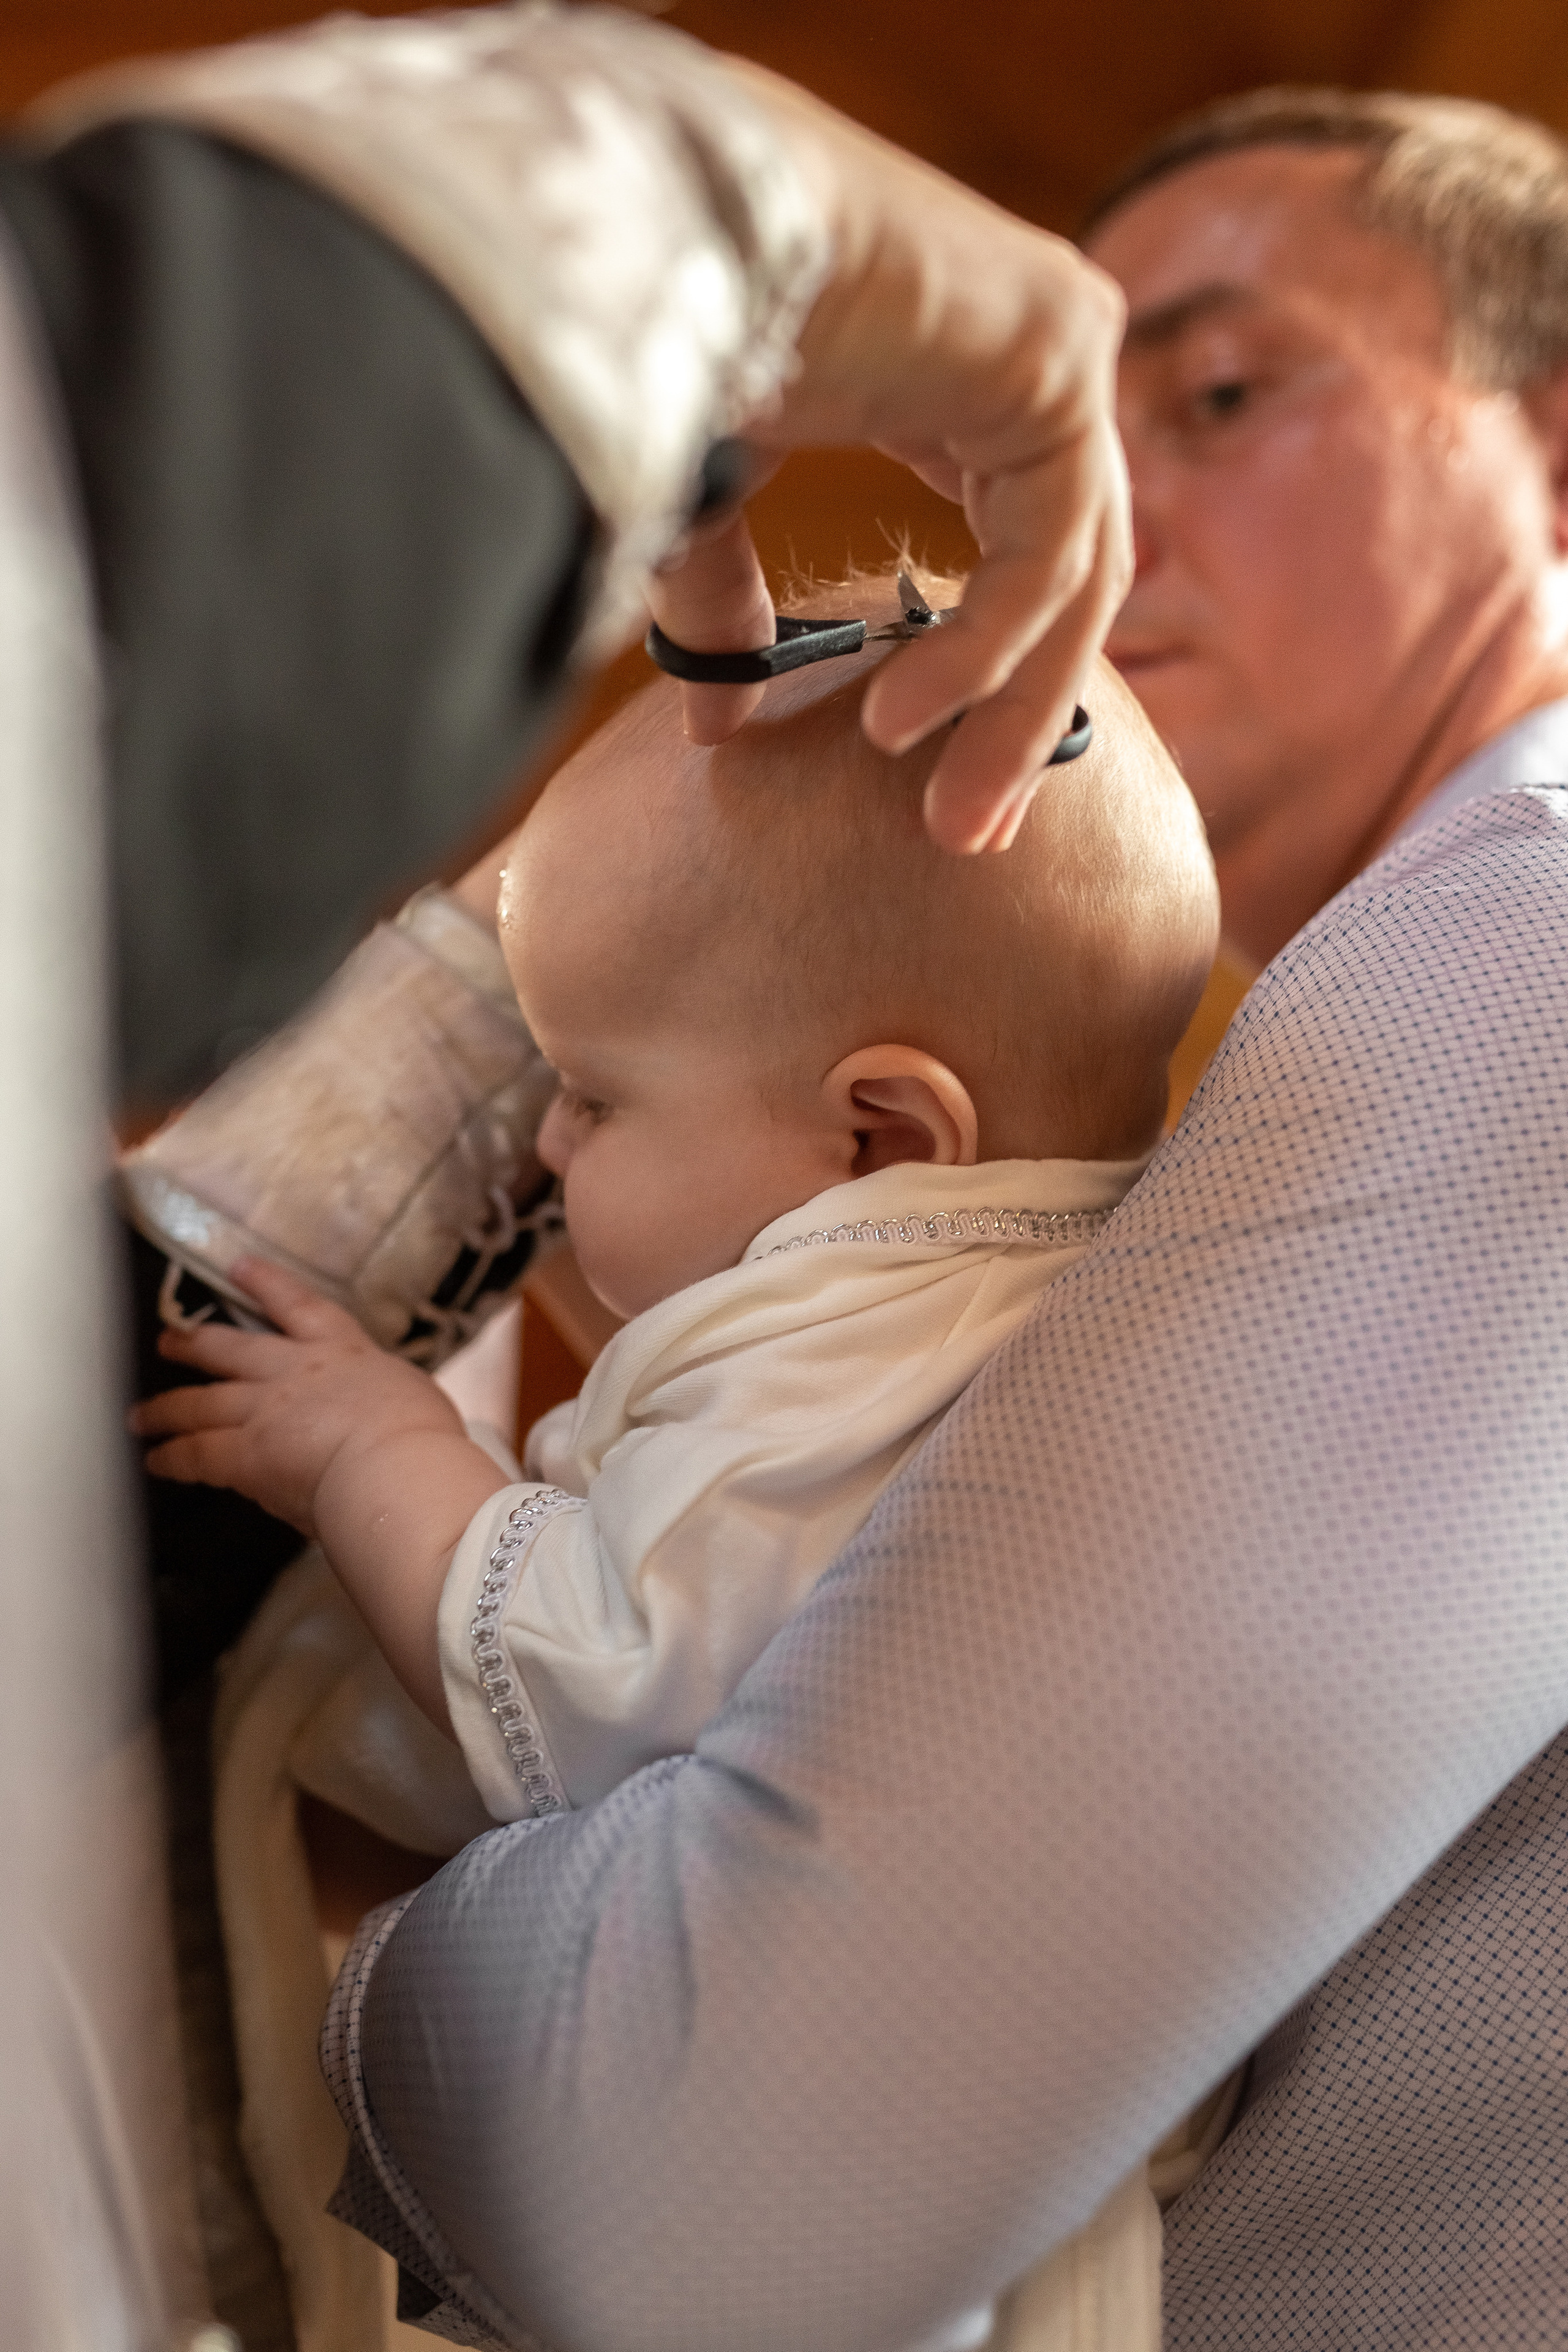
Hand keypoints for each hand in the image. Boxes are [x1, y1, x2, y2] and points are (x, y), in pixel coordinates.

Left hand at [128, 1256, 463, 1533]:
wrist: (394, 1464)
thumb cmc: (420, 1436)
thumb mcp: (413, 1397)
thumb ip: (384, 1397)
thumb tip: (384, 1413)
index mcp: (342, 1353)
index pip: (300, 1307)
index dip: (267, 1283)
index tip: (241, 1267)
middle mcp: (295, 1373)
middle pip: (231, 1350)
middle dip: (196, 1344)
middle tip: (170, 1340)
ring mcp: (266, 1410)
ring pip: (202, 1402)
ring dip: (167, 1408)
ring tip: (142, 1415)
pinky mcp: (247, 1454)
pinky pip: (197, 1454)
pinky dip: (172, 1458)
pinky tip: (157, 1462)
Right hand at [650, 63, 1130, 855]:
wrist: (660, 223)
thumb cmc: (662, 336)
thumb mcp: (703, 505)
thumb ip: (732, 601)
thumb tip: (713, 732)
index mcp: (957, 394)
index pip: (1020, 560)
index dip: (993, 687)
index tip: (949, 796)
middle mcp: (1025, 367)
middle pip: (1065, 583)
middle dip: (1020, 725)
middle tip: (973, 838)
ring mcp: (1058, 348)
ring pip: (1076, 578)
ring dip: (1010, 714)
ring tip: (950, 817)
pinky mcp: (1063, 349)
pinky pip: (1047, 547)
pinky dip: (985, 649)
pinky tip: (903, 719)